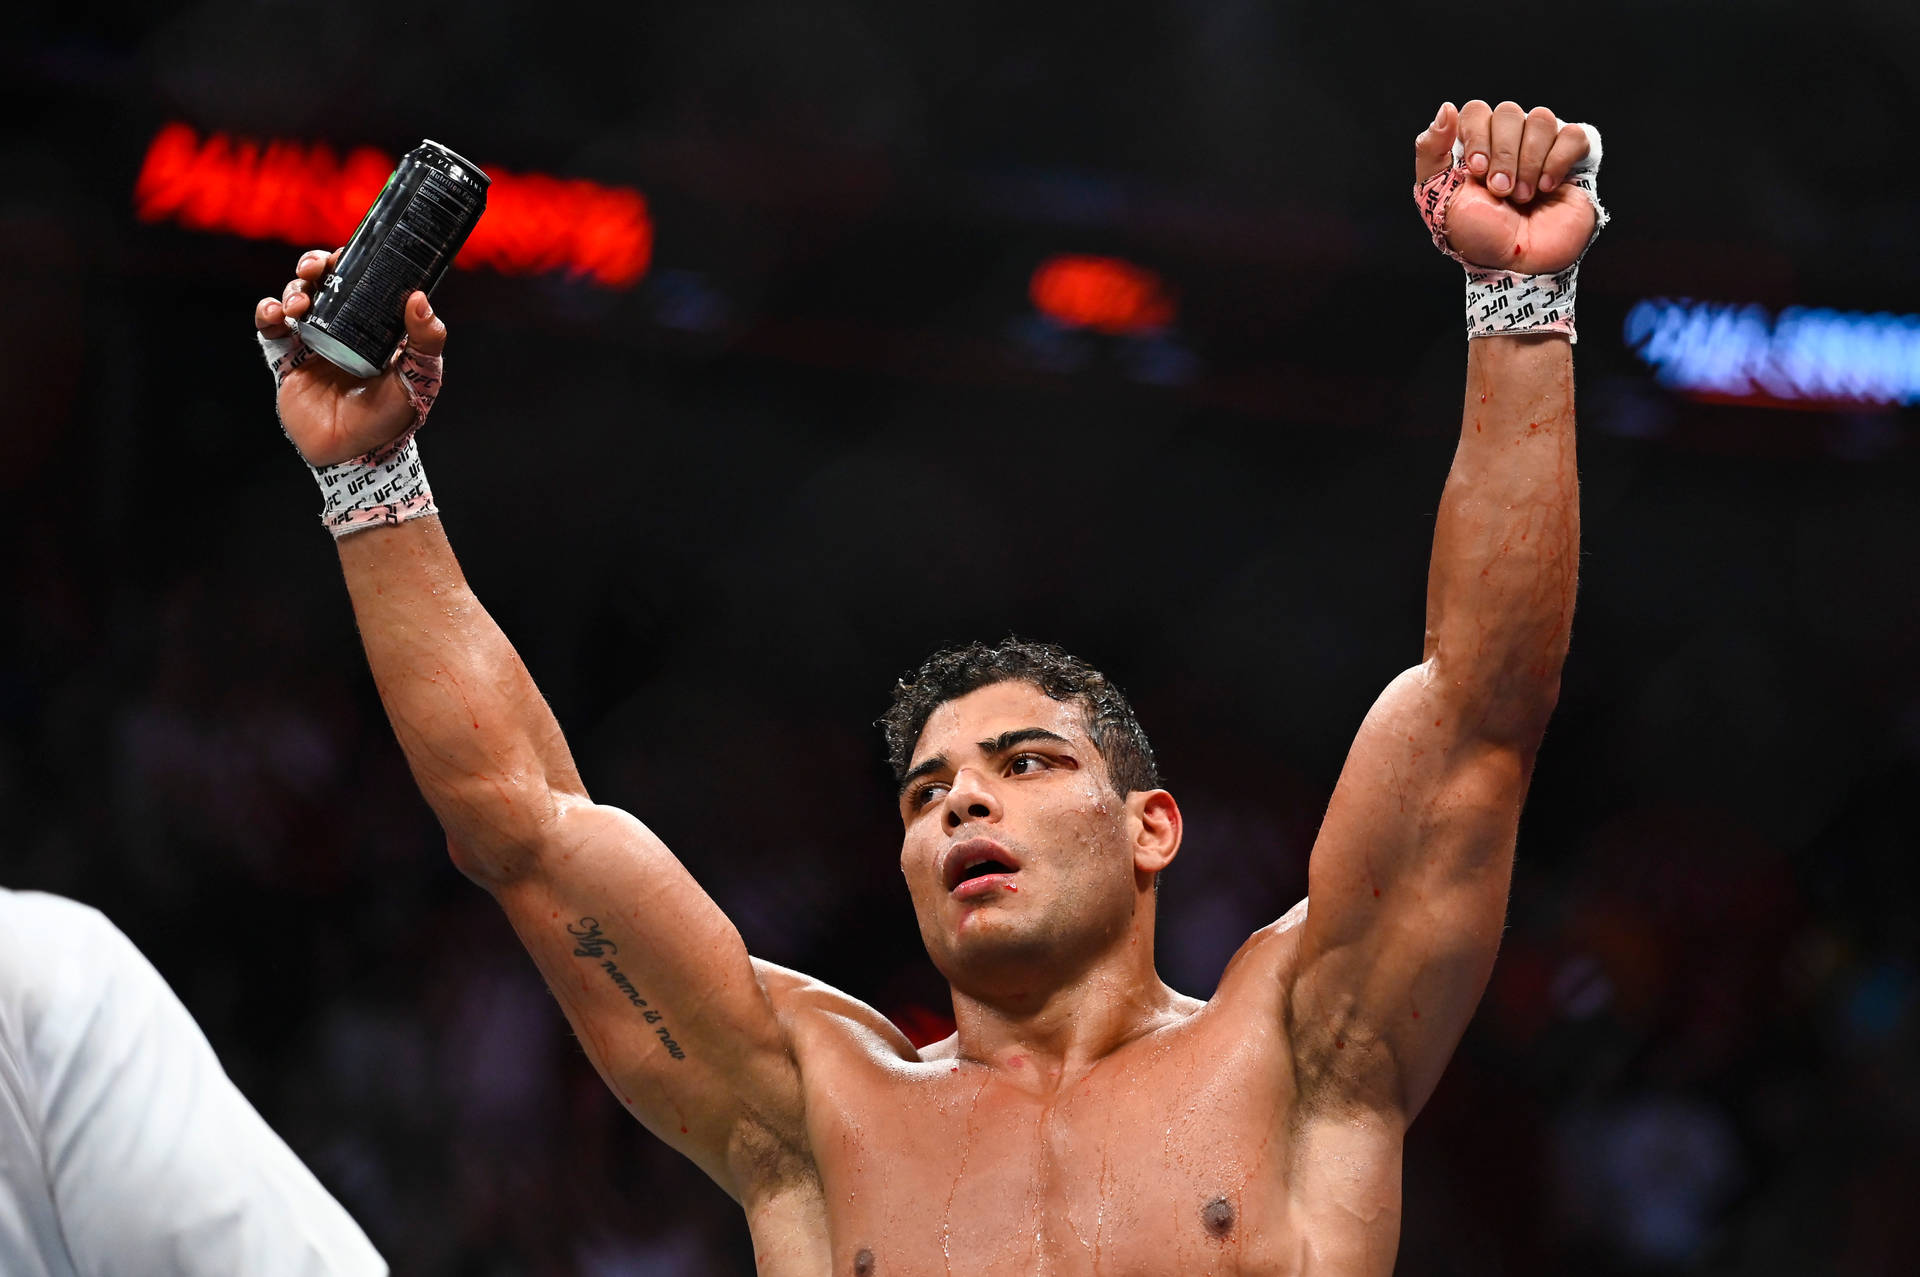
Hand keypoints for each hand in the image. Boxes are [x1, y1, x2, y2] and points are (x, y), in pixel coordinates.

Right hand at [254, 248, 446, 466]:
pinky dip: (267, 313)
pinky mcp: (286, 361)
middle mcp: (342, 328)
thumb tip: (419, 299)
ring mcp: (312, 342)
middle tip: (317, 269)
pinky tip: (275, 314)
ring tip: (301, 305)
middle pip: (322, 281)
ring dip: (294, 289)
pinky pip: (270, 329)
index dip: (352, 261)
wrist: (356, 454)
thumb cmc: (393, 417)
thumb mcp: (419, 377)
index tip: (349, 253)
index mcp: (373, 325)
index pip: (361, 281)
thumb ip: (426, 341)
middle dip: (315, 265)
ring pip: (295, 297)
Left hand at [1415, 101, 1595, 273]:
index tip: (1476, 170)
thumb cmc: (1478, 234)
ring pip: (1541, 118)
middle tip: (1501, 191)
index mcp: (1476, 144)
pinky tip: (1547, 187)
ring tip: (1523, 197)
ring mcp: (1541, 147)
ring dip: (1528, 161)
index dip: (1477, 135)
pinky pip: (1572, 134)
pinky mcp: (1572, 158)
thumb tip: (1445, 108)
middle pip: (1507, 112)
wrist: (1519, 264)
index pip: (1476, 110)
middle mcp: (1508, 140)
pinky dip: (1557, 161)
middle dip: (1503, 155)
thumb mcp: (1438, 196)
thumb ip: (1430, 152)